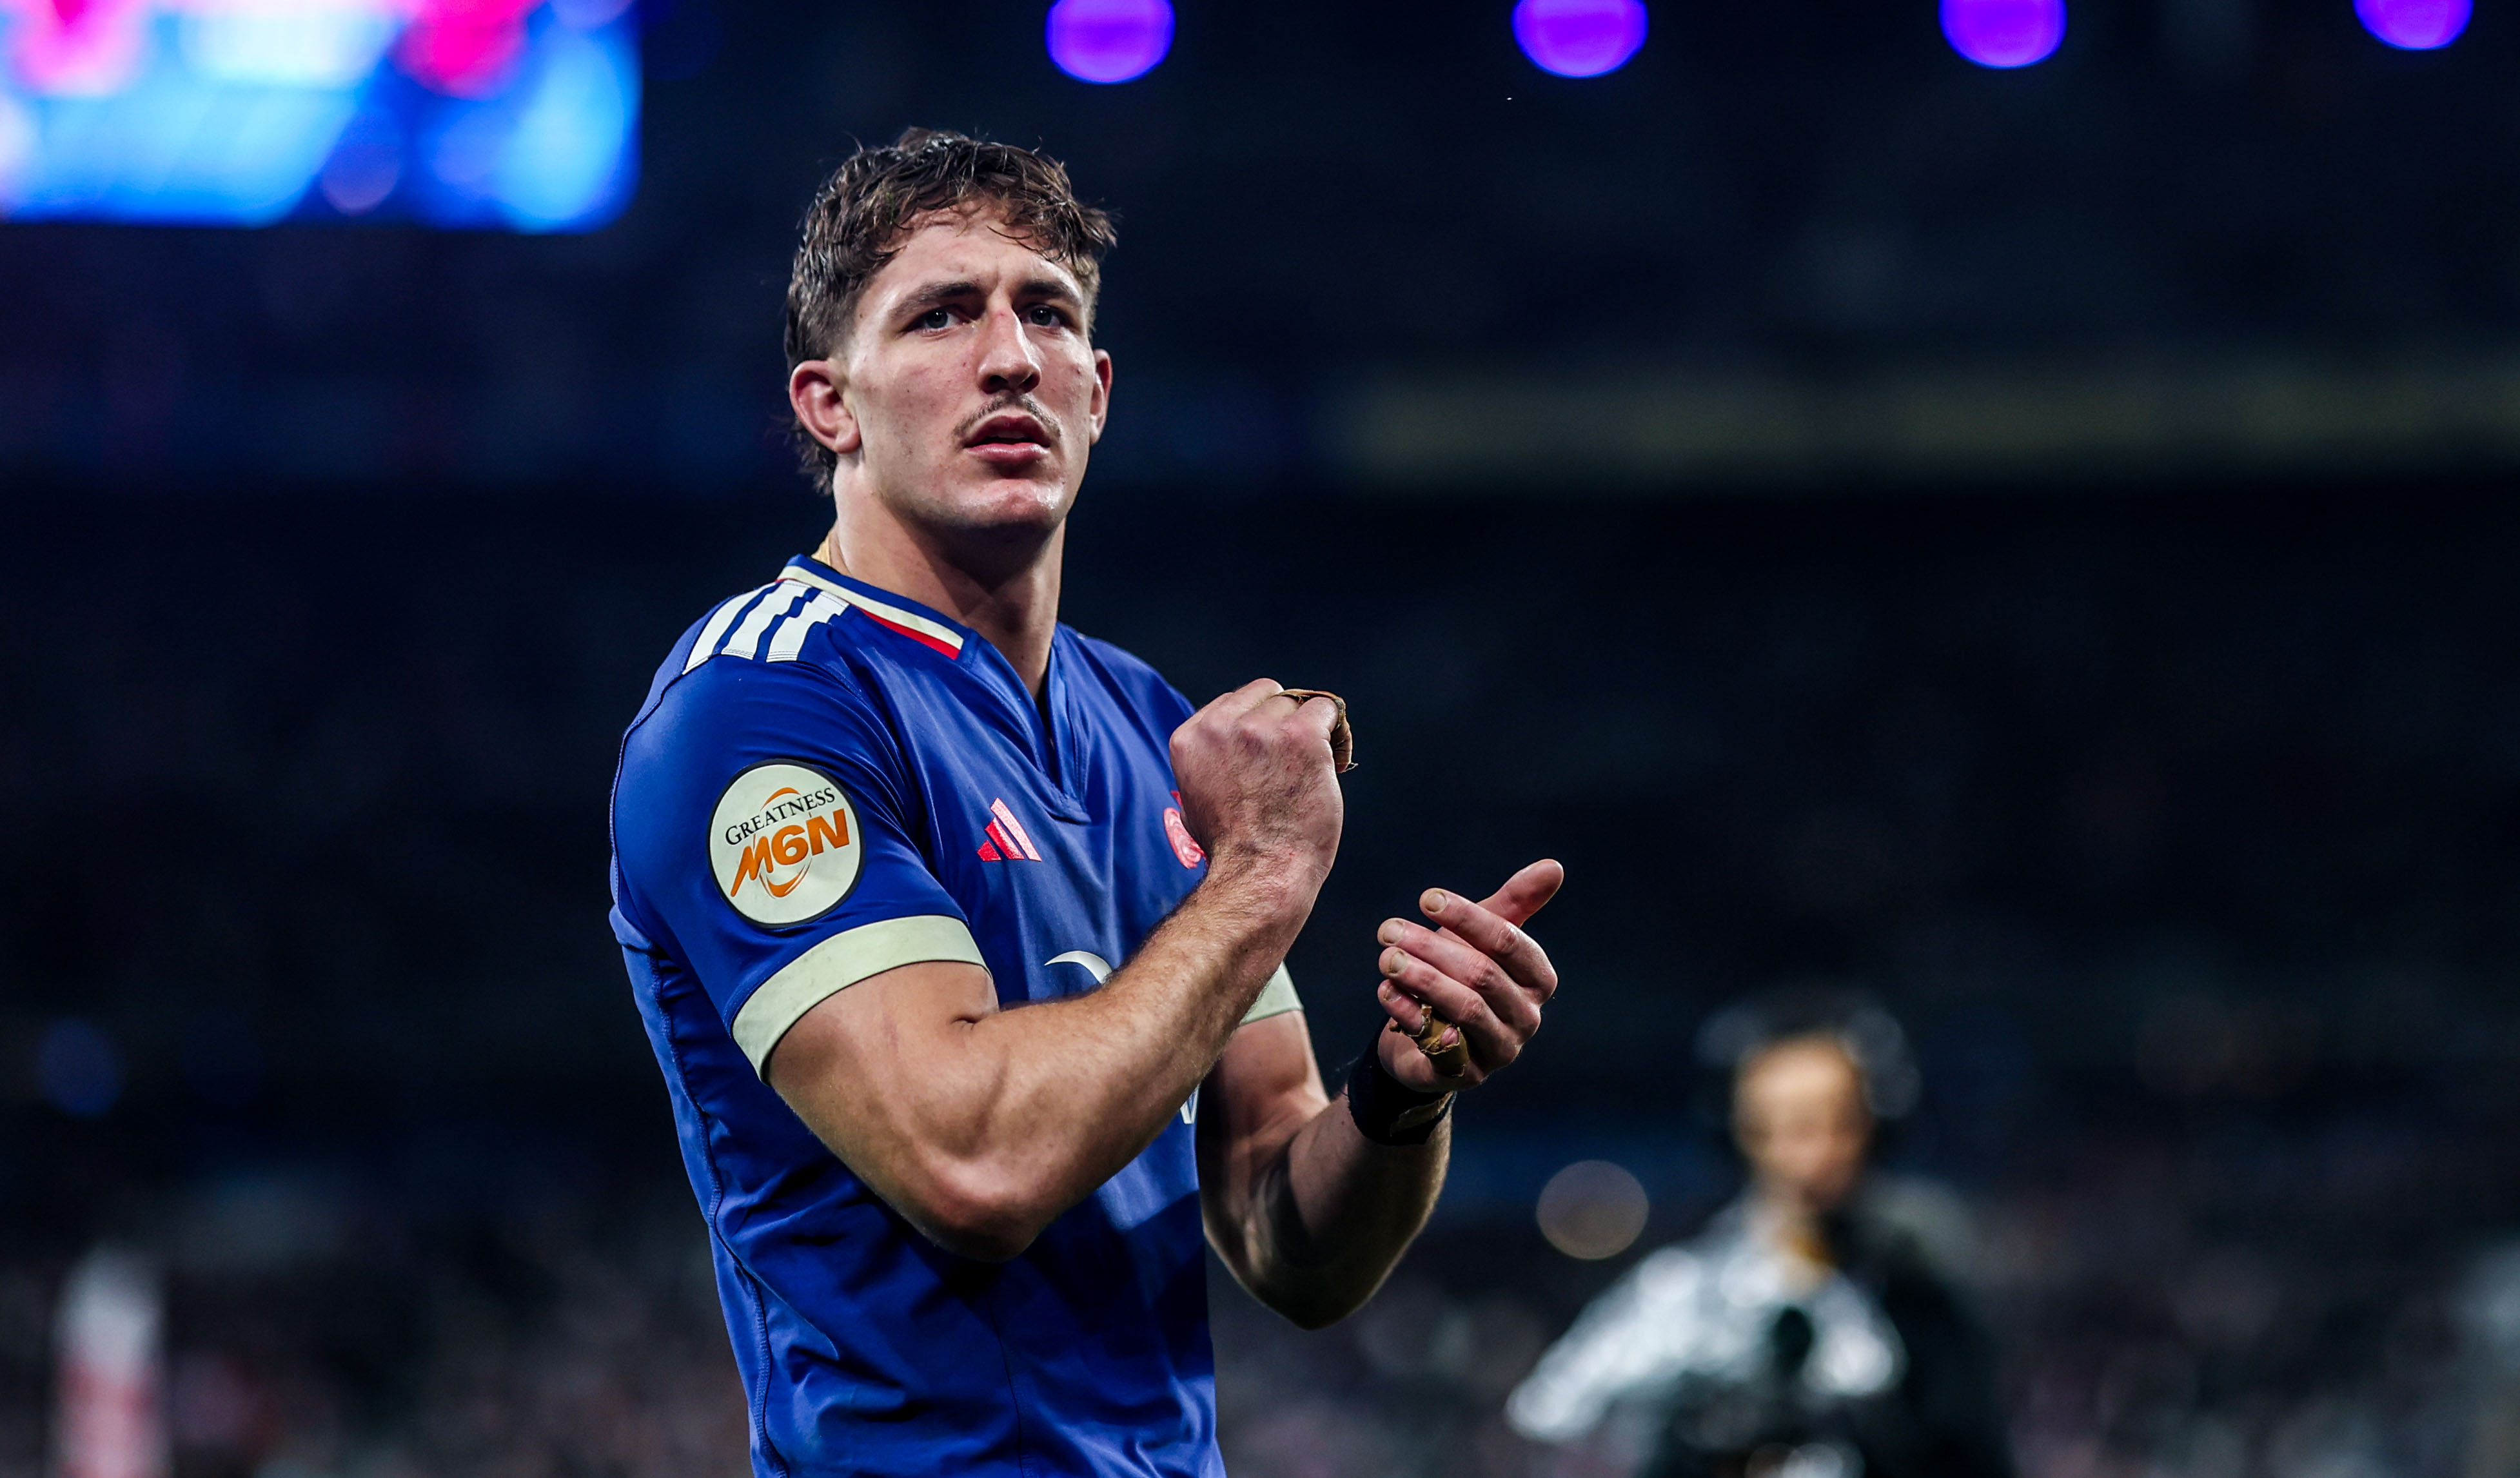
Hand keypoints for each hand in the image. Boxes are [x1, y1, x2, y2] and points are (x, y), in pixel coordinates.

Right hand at [1169, 679, 1345, 892]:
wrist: (1259, 874)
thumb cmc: (1234, 849)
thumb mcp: (1196, 799)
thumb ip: (1207, 764)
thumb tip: (1221, 752)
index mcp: (1190, 738)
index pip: (1234, 701)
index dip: (1256, 724)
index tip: (1268, 754)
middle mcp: (1221, 726)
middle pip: (1266, 697)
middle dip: (1281, 723)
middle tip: (1292, 762)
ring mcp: (1261, 729)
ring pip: (1297, 705)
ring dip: (1309, 731)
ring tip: (1313, 769)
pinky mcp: (1300, 736)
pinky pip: (1327, 710)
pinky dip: (1335, 732)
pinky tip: (1333, 761)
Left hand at [1372, 860, 1564, 1092]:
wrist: (1423, 1034)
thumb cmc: (1458, 974)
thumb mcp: (1481, 936)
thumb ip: (1515, 903)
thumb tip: (1554, 865)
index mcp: (1539, 980)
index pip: (1508, 942)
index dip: (1468, 917)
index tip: (1427, 898)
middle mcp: (1527, 1017)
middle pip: (1483, 975)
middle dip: (1432, 948)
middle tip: (1388, 930)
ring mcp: (1500, 1050)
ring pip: (1464, 1009)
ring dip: (1420, 979)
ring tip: (1386, 958)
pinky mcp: (1467, 1075)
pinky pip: (1440, 1043)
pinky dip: (1409, 1014)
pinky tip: (1385, 992)